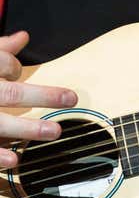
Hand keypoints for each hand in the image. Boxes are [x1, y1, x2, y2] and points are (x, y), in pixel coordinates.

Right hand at [0, 31, 76, 168]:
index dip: (14, 66)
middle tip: (72, 97)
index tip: (18, 72)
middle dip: (42, 95)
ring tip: (54, 131)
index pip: (2, 64)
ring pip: (0, 122)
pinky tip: (14, 159)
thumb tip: (22, 37)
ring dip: (27, 128)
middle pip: (11, 92)